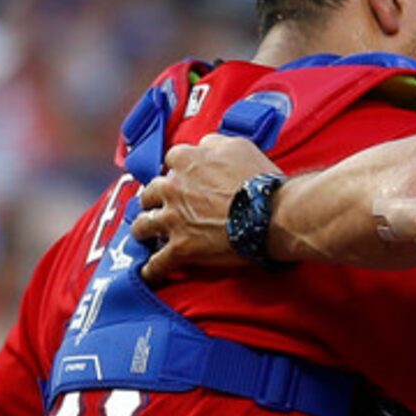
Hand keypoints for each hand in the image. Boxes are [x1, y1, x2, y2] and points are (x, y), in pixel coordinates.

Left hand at [131, 135, 280, 281]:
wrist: (272, 213)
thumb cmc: (260, 180)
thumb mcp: (240, 146)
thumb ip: (215, 143)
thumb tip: (205, 144)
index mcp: (186, 160)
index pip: (170, 161)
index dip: (178, 171)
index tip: (184, 177)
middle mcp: (172, 187)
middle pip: (149, 193)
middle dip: (154, 200)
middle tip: (164, 206)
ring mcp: (173, 218)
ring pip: (143, 226)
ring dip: (145, 230)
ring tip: (148, 235)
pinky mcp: (180, 247)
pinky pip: (157, 262)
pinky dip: (153, 269)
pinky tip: (151, 272)